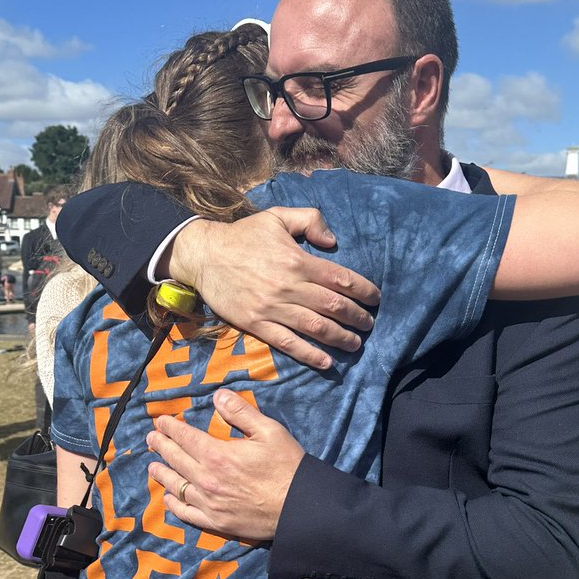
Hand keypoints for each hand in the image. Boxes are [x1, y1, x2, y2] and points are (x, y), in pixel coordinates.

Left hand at [146, 391, 305, 541]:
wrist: (299, 508)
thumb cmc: (287, 467)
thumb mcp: (269, 431)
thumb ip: (241, 412)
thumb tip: (218, 395)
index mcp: (218, 455)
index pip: (185, 437)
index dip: (170, 428)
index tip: (160, 422)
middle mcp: (207, 480)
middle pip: (175, 459)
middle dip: (161, 446)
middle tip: (151, 439)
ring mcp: (209, 504)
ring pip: (176, 486)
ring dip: (162, 473)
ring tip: (153, 465)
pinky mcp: (216, 523)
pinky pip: (187, 513)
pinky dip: (174, 504)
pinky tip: (169, 497)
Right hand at [168, 209, 379, 369]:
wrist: (203, 255)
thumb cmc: (243, 235)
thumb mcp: (277, 216)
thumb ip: (309, 220)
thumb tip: (333, 241)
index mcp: (297, 260)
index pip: (340, 278)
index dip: (363, 290)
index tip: (375, 298)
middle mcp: (289, 286)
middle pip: (333, 306)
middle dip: (357, 317)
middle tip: (369, 324)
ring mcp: (272, 307)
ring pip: (315, 327)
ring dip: (340, 338)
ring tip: (355, 344)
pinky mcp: (256, 324)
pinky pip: (288, 343)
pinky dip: (309, 354)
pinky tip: (326, 362)